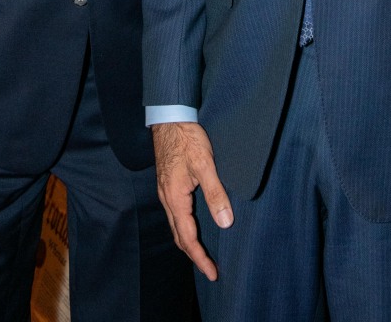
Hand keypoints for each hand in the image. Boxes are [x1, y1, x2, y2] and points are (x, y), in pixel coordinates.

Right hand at [152, 121, 232, 280]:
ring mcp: (165, 192)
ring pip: (175, 225)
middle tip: (210, 269)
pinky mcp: (168, 183)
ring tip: (203, 252)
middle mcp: (167, 199)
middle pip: (179, 236)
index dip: (200, 258)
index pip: (187, 238)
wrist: (169, 118)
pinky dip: (184, 226)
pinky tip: (193, 223)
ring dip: (188, 241)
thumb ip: (215, 194)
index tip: (213, 273)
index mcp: (175, 199)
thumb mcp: (205, 165)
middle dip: (193, 255)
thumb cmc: (187, 138)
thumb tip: (225, 222)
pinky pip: (175, 213)